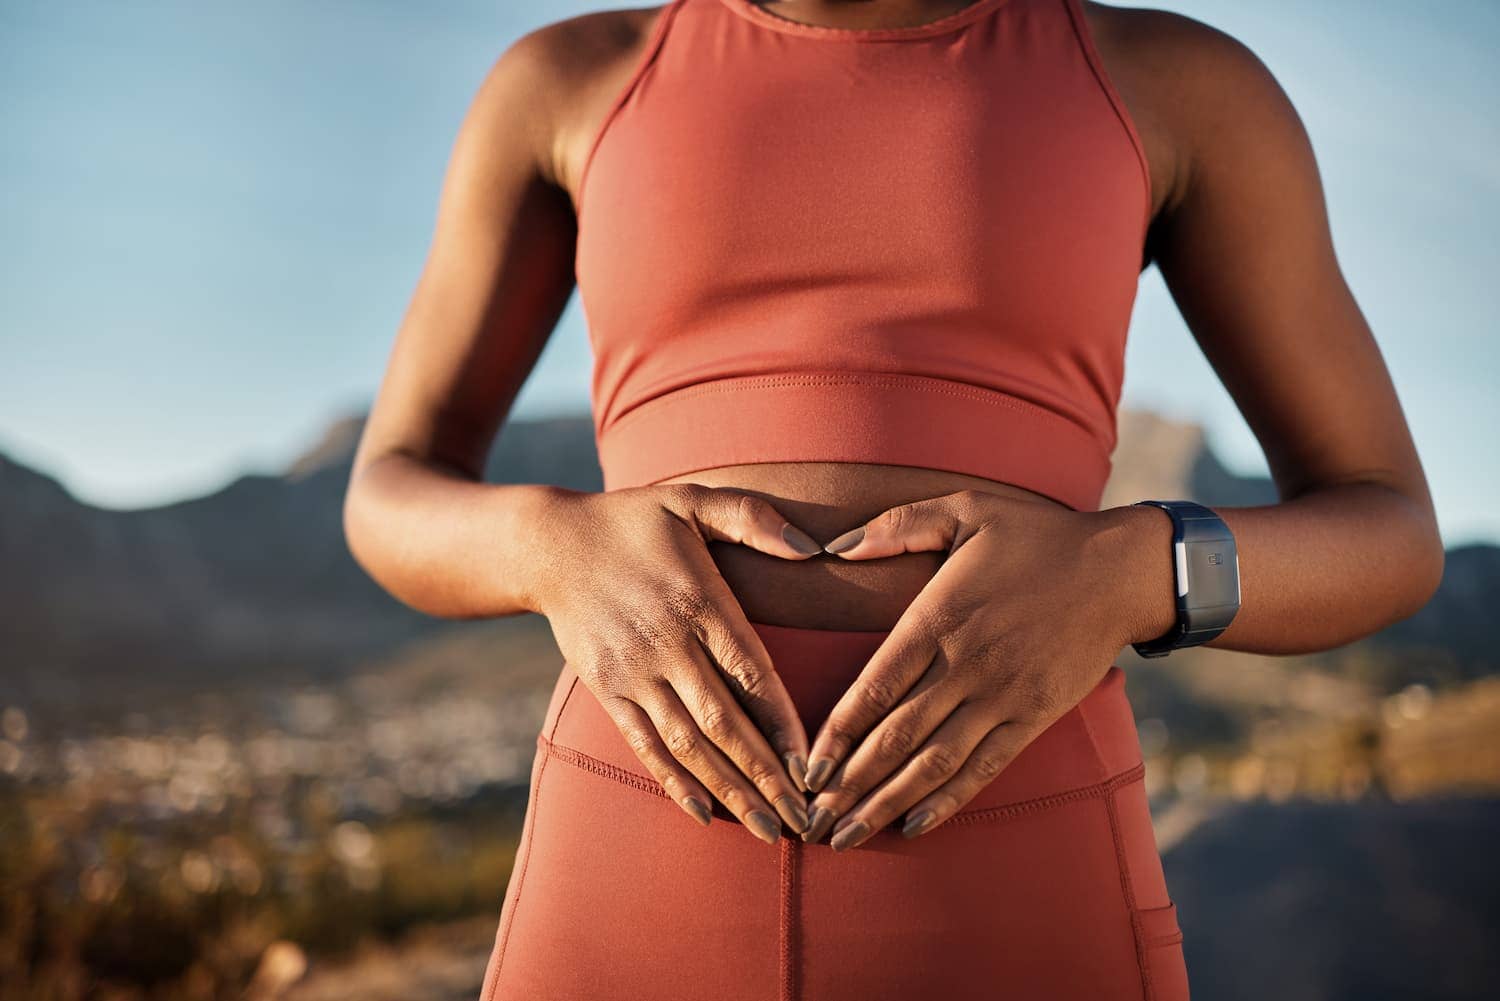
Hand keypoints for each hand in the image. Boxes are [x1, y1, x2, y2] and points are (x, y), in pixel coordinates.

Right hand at [531, 483, 823, 842]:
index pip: (751, 672)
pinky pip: (644, 743)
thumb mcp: (692, 499)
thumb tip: (812, 546)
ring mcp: (633, 672)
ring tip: (768, 831)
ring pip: (687, 743)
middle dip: (766, 776)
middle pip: (724, 722)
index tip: (814, 765)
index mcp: (698, 599)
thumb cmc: (633, 520)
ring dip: (730, 791)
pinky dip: (674, 782)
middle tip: (806, 820)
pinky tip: (705, 814)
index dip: (783, 722)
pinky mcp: (607, 689)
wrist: (548, 544)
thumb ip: (753, 518)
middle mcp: (666, 643)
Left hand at [797, 490, 1173, 849]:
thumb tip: (834, 547)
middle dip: (849, 784)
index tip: (806, 767)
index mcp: (939, 618)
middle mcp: (965, 665)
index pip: (876, 687)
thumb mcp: (963, 509)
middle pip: (896, 736)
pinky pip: (985, 767)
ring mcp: (1001, 696)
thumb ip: (895, 526)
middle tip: (811, 821)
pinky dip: (949, 800)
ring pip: (934, 762)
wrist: (1119, 569)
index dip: (838, 733)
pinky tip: (914, 826)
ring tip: (847, 837)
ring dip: (886, 803)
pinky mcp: (1033, 716)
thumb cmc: (1036, 534)